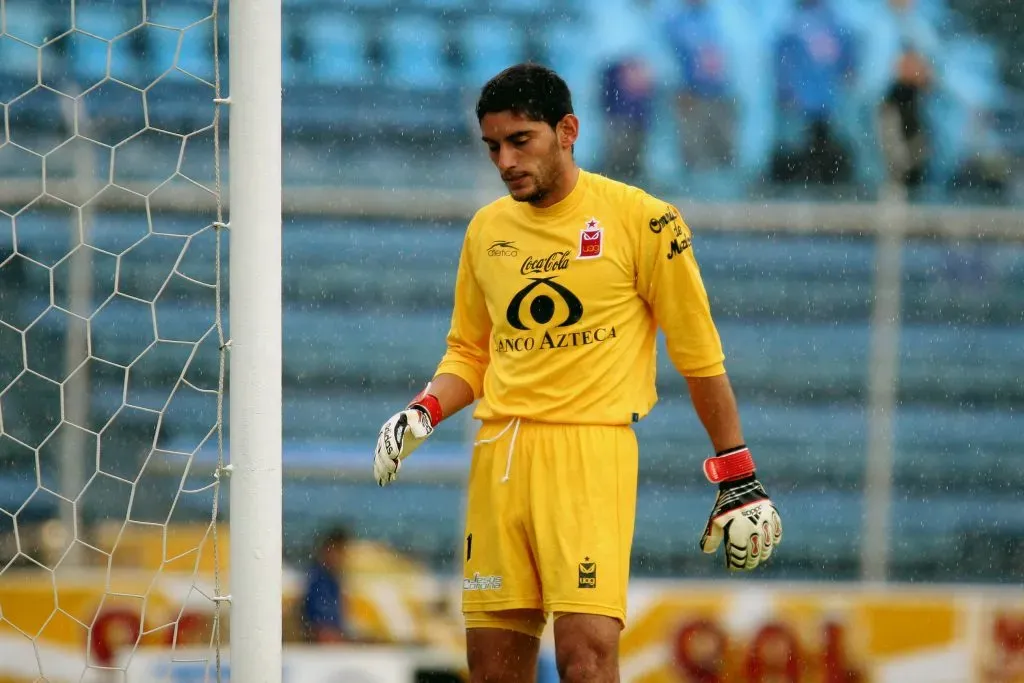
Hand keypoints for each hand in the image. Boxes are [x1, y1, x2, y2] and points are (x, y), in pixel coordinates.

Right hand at [373, 406, 433, 486]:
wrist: (413, 420)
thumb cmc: (418, 420)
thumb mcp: (419, 419)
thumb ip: (418, 425)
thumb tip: (419, 434)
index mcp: (393, 424)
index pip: (390, 436)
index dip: (392, 446)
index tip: (395, 456)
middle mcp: (385, 435)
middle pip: (383, 449)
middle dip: (386, 460)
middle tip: (394, 469)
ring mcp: (384, 444)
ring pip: (379, 458)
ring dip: (382, 469)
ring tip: (385, 479)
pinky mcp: (386, 453)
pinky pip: (380, 462)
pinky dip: (381, 472)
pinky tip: (384, 481)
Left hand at [699, 447, 781, 569]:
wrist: (739, 483)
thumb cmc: (724, 504)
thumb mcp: (715, 520)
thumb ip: (711, 537)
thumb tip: (706, 551)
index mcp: (740, 535)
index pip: (741, 557)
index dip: (737, 564)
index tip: (734, 567)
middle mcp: (755, 532)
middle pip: (756, 555)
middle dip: (750, 562)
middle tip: (746, 565)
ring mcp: (766, 524)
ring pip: (768, 547)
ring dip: (763, 554)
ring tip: (758, 556)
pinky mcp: (773, 516)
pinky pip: (777, 533)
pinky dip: (774, 540)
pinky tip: (771, 543)